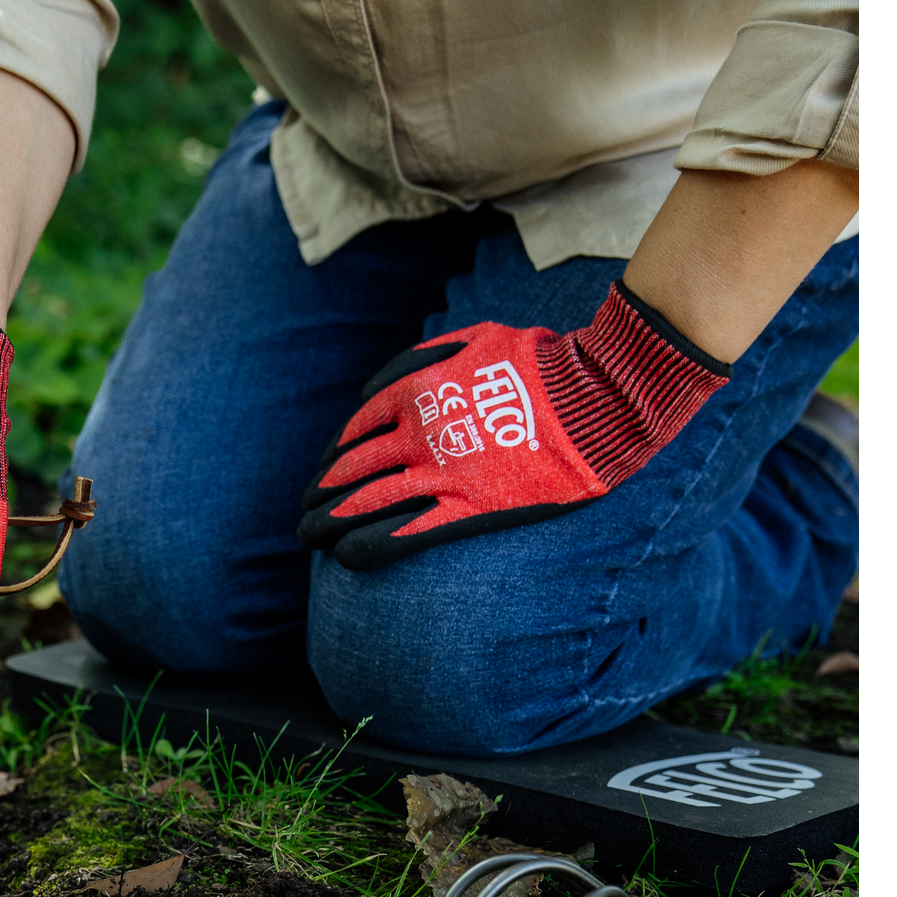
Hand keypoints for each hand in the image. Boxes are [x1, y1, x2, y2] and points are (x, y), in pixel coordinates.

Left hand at [298, 281, 729, 570]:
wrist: (594, 395)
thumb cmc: (539, 364)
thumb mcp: (474, 337)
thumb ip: (421, 358)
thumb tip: (375, 388)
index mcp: (417, 392)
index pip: (355, 430)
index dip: (333, 456)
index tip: (323, 474)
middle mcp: (418, 434)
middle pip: (349, 470)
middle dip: (320, 494)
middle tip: (302, 514)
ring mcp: (441, 474)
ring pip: (365, 503)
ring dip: (329, 524)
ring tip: (308, 540)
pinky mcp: (469, 508)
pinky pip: (405, 533)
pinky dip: (370, 546)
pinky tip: (347, 558)